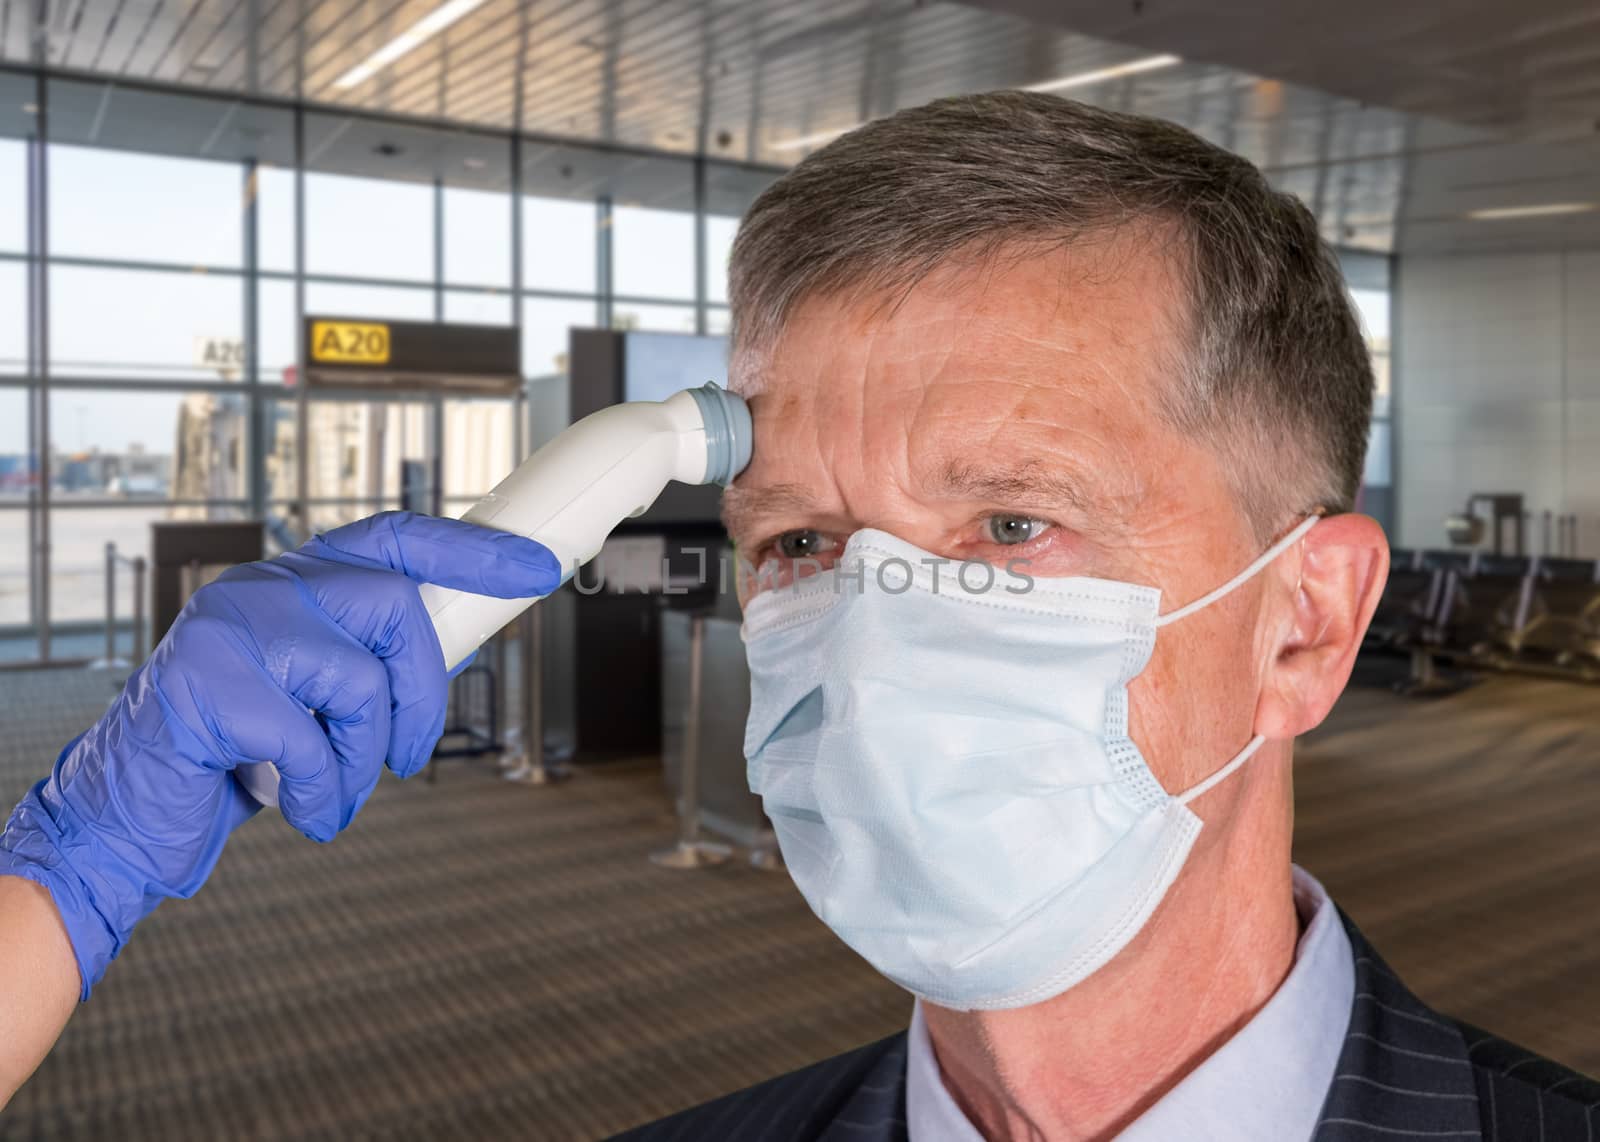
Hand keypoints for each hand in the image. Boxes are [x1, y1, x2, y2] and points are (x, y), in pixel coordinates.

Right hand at [0, 511, 558, 997]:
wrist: (127, 816)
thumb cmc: (233, 759)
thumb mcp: (315, 702)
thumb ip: (369, 665)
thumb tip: (452, 653)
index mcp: (293, 584)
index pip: (393, 537)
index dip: (469, 549)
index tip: (534, 567)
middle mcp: (260, 588)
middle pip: (394, 605)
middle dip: (424, 692)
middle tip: (411, 756)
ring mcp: (228, 627)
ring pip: (360, 678)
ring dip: (366, 758)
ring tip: (336, 794)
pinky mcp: (208, 684)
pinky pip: (313, 741)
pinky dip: (324, 794)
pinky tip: (303, 813)